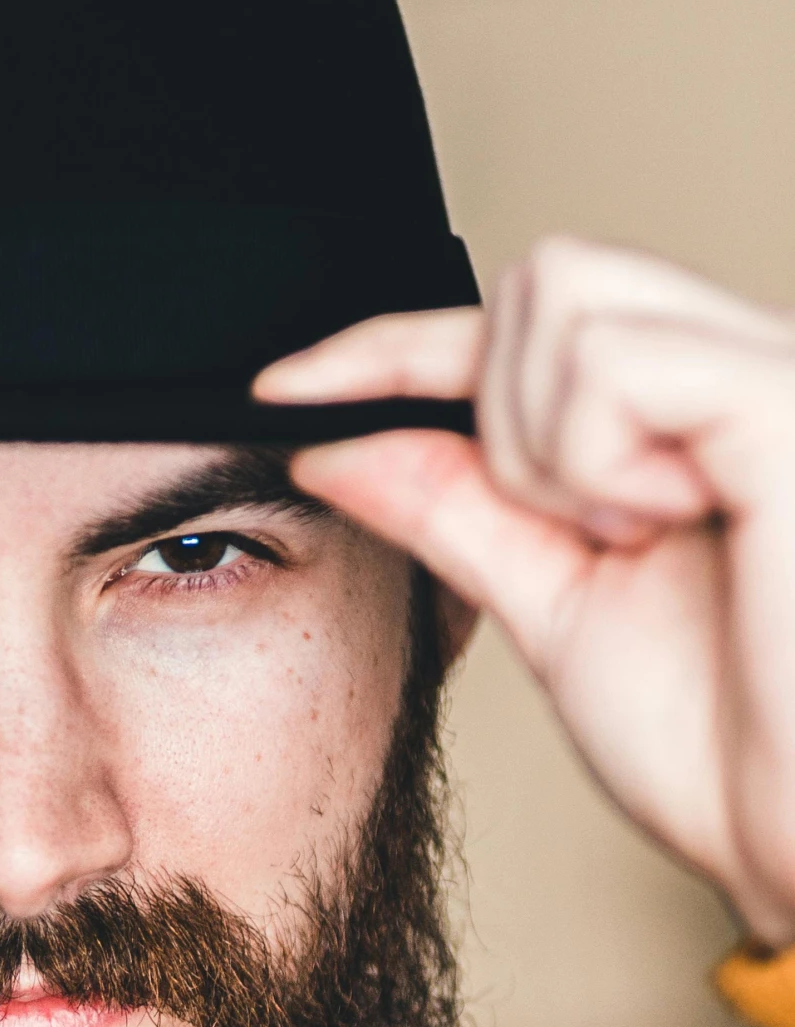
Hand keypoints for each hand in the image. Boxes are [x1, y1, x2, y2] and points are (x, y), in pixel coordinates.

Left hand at [254, 237, 794, 948]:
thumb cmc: (730, 747)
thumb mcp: (554, 607)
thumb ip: (457, 511)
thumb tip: (335, 443)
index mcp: (695, 419)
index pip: (526, 322)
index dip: (393, 343)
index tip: (283, 387)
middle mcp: (740, 372)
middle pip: (539, 279)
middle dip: (502, 415)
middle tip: (579, 536)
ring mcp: (772, 378)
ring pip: (563, 291)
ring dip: (546, 442)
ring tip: (632, 538)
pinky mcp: (788, 404)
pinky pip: (617, 358)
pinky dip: (593, 455)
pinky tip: (661, 524)